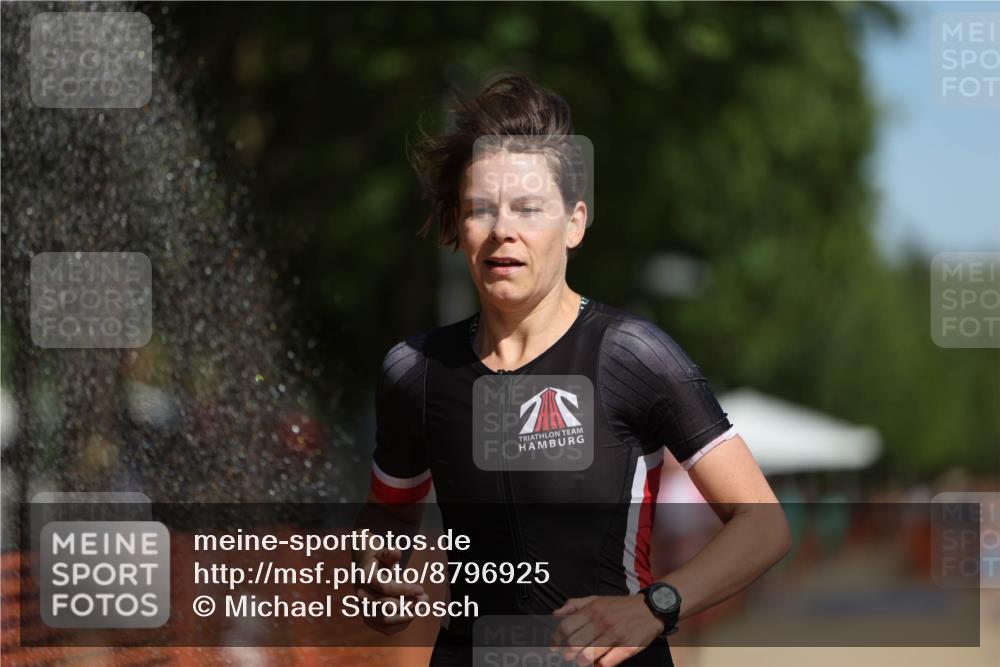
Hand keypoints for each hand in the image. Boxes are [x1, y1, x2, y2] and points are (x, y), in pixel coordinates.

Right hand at [355, 547, 426, 634]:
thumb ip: (390, 553)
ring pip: (385, 620)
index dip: (405, 589)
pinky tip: (413, 614)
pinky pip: (386, 629)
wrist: (366, 572)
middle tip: (424, 598)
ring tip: (422, 606)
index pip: (386, 587)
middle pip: (386, 606)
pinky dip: (402, 624)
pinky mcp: (370, 620)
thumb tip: (396, 551)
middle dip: (408, 603)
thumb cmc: (379, 561)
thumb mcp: (383, 553)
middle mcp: (361, 596)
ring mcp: (364, 609)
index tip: (420, 589)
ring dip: (406, 615)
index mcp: (365, 577)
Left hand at [550, 594, 664, 666]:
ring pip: (588, 656)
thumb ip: (574, 605)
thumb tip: (555, 615)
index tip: (554, 647)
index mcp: (592, 610)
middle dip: (566, 654)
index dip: (556, 639)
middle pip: (574, 644)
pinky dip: (598, 666)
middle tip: (567, 657)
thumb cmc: (619, 606)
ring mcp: (615, 635)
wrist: (651, 608)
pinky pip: (607, 663)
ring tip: (581, 661)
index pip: (566, 626)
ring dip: (581, 662)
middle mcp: (602, 622)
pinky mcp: (628, 647)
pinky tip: (597, 664)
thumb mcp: (596, 599)